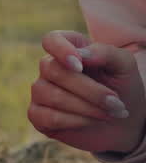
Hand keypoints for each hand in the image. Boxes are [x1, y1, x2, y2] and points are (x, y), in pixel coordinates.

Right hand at [28, 30, 145, 153]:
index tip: (78, 65)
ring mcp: (41, 91)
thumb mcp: (124, 67)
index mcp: (69, 48)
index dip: (60, 50)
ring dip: (85, 107)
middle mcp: (50, 68)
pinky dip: (73, 121)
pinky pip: (46, 117)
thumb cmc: (123, 88)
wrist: (123, 122)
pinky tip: (90, 122)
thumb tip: (81, 55)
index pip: (51, 40)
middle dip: (89, 90)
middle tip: (115, 102)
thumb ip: (106, 53)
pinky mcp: (38, 115)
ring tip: (108, 114)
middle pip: (53, 71)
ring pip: (50, 95)